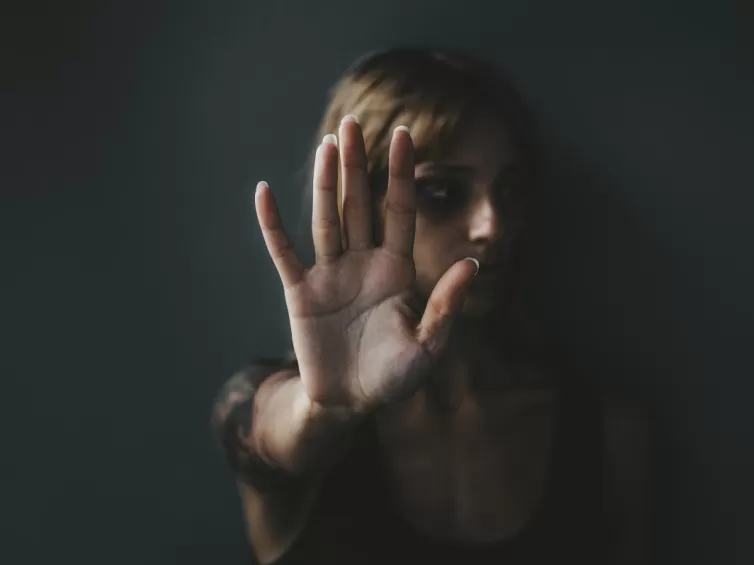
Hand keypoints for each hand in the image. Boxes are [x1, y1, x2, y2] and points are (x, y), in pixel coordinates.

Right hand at [255, 116, 478, 412]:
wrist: (350, 402)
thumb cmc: (394, 378)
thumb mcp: (427, 346)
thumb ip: (446, 306)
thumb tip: (472, 264)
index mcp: (396, 270)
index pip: (400, 210)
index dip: (401, 174)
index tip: (403, 135)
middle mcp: (363, 263)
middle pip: (360, 204)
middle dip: (357, 165)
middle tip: (351, 123)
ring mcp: (330, 274)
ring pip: (327, 219)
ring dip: (325, 183)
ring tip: (326, 144)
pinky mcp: (300, 292)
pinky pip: (284, 252)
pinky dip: (272, 225)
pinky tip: (263, 192)